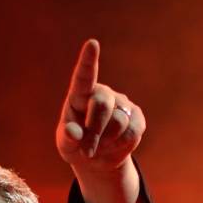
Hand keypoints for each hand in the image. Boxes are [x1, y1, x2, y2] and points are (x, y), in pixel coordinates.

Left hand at [55, 39, 145, 173]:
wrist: (97, 159)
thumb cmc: (76, 145)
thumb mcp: (66, 145)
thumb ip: (68, 137)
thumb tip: (73, 132)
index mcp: (80, 95)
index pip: (84, 76)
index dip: (88, 60)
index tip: (92, 43)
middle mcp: (102, 93)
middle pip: (102, 105)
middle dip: (94, 131)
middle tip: (87, 151)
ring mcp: (122, 103)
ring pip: (118, 122)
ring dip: (106, 141)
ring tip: (98, 147)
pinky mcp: (137, 117)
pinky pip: (132, 132)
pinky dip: (120, 145)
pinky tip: (113, 145)